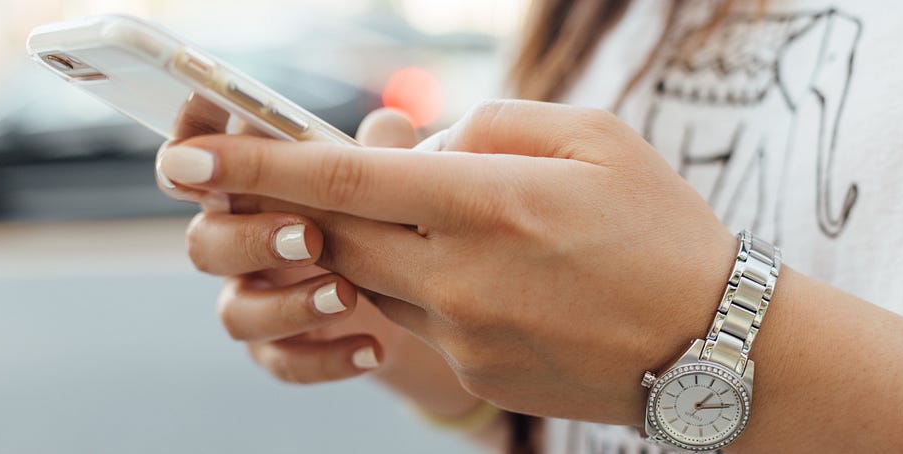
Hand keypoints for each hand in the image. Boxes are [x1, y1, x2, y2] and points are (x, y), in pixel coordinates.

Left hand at [157, 100, 737, 424]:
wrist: (713, 345)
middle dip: (298, 205)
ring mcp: (464, 334)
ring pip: (369, 277)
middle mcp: (463, 274)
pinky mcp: (473, 371)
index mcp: (492, 202)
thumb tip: (415, 143)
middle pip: (336, 234)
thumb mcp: (593, 137)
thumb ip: (490, 124)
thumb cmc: (661, 226)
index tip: (190, 159)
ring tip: (439, 220)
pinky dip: (420, 282)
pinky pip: (415, 317)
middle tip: (287, 180)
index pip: (345, 178)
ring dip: (371, 241)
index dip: (258, 165)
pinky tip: (484, 273)